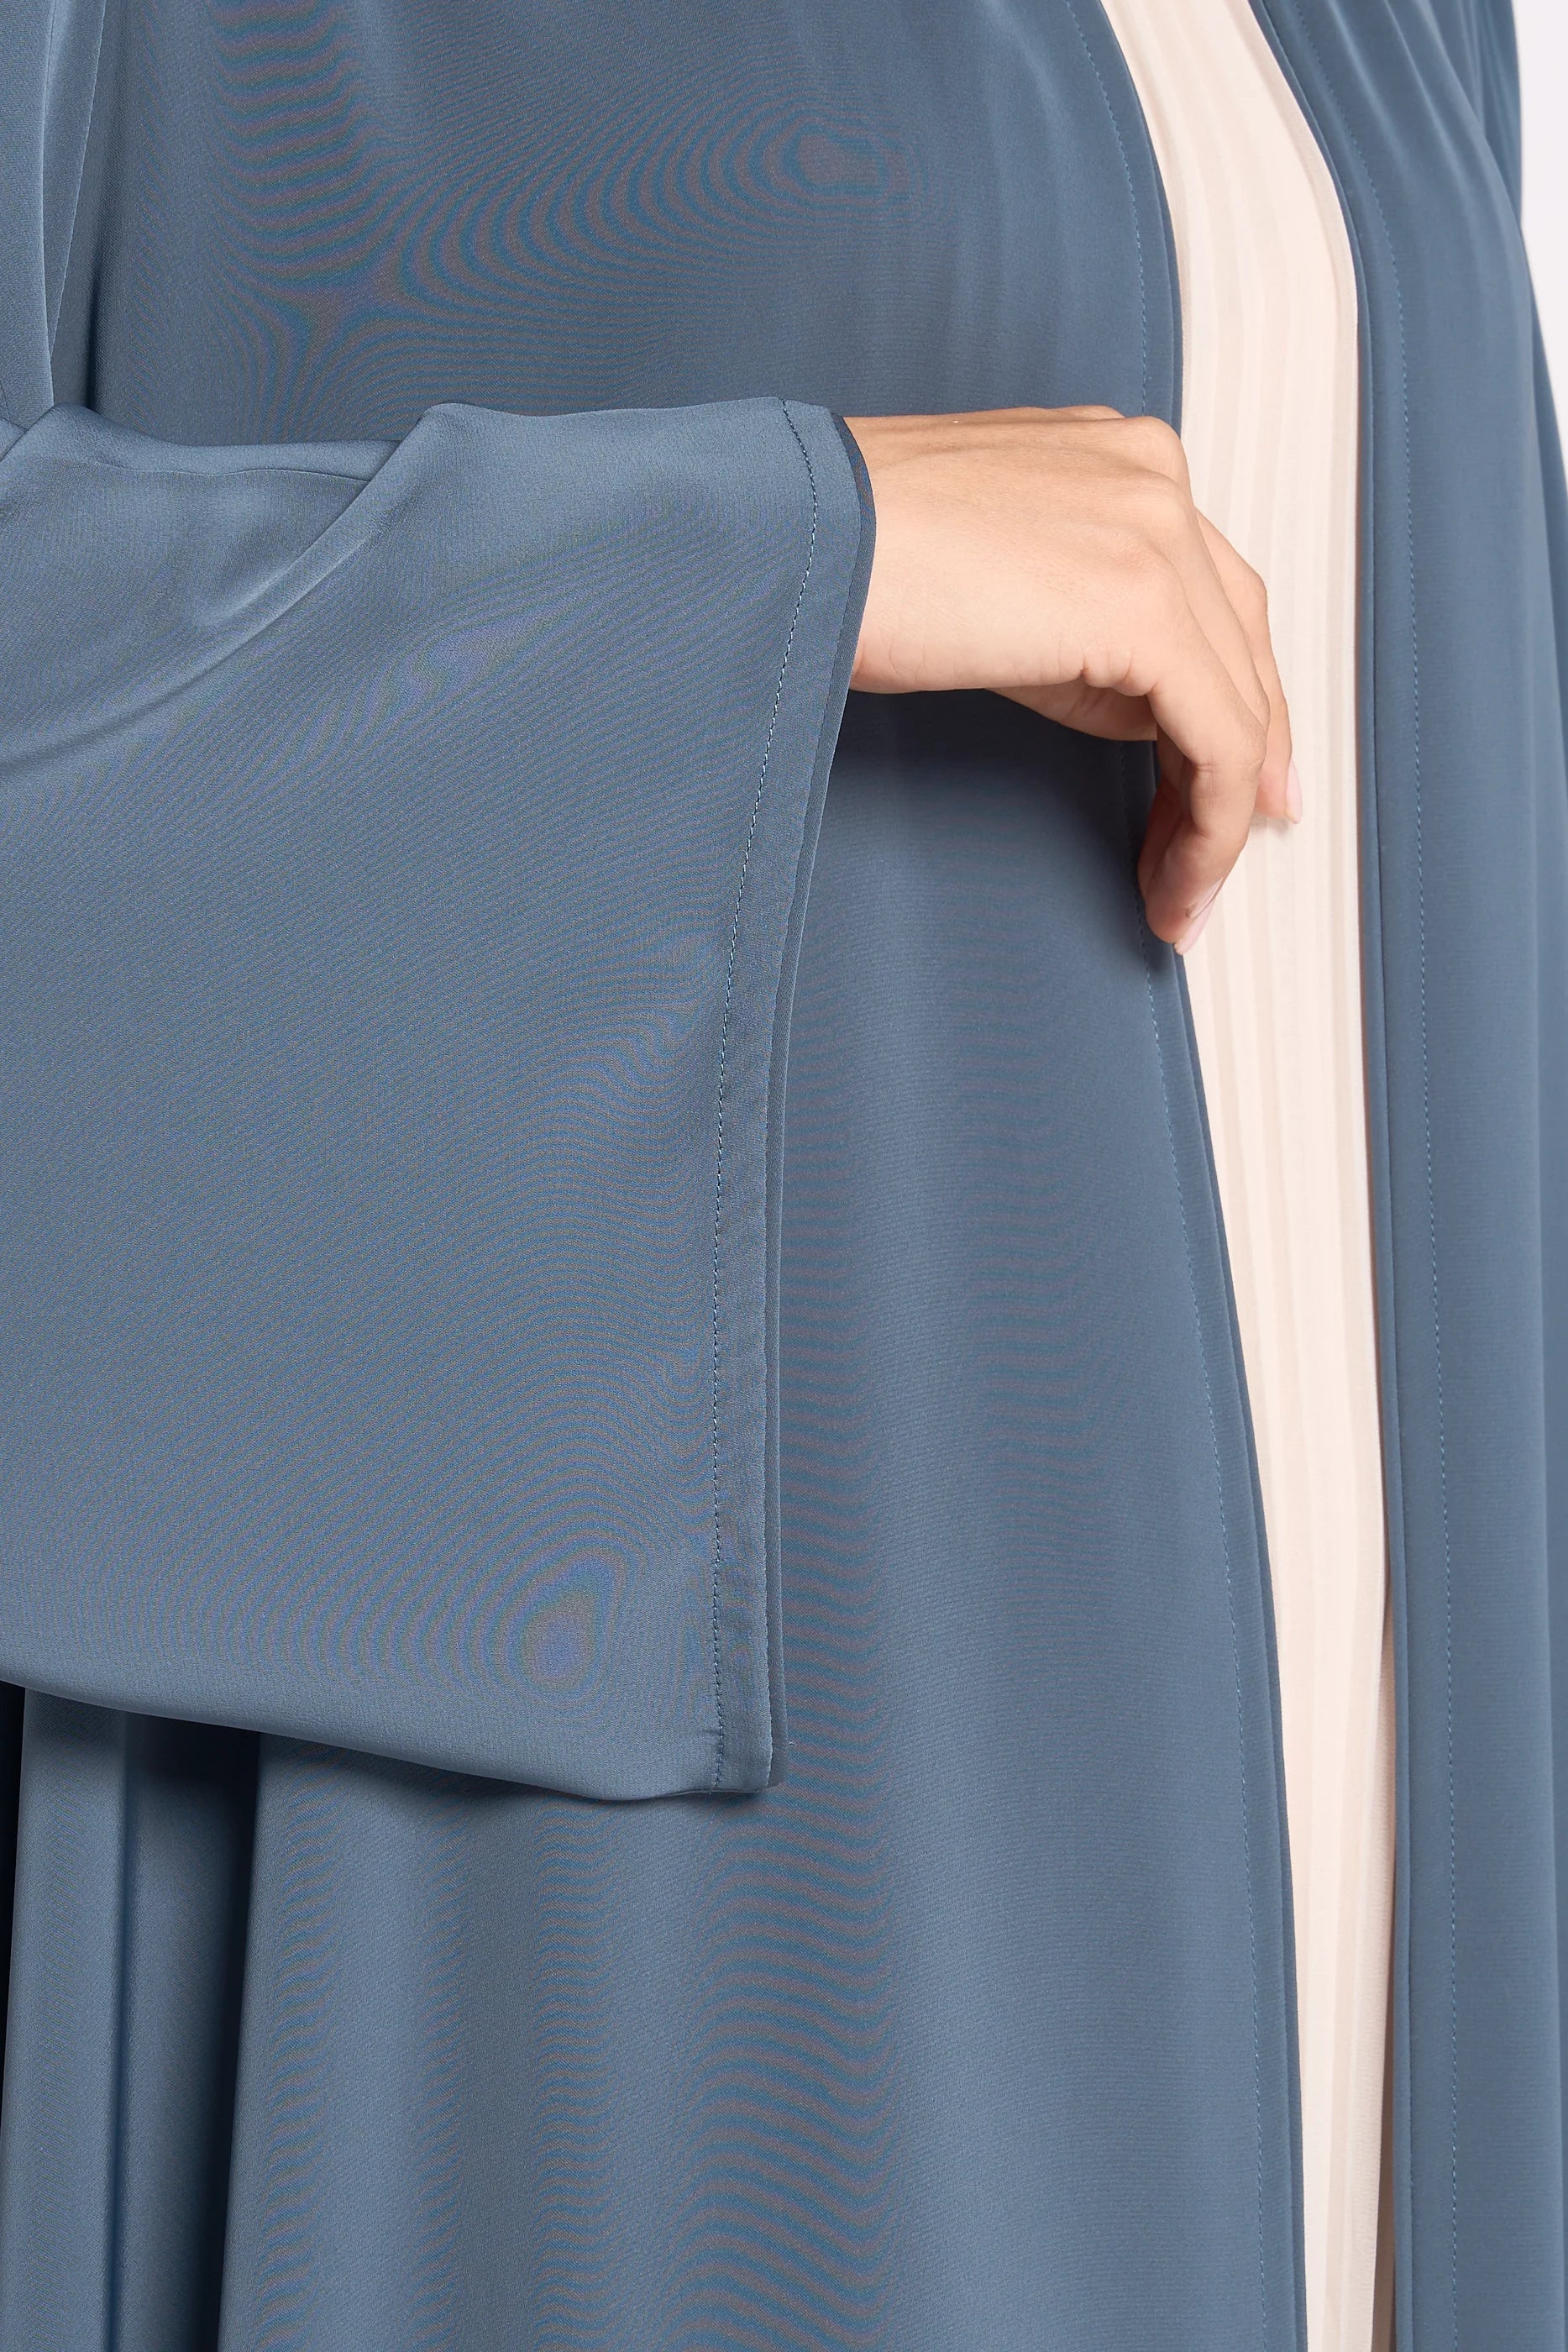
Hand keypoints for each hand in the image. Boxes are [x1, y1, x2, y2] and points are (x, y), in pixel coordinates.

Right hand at [841, 406, 1296, 950]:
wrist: (790, 536)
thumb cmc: (849, 559)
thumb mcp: (998, 585)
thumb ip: (1081, 626)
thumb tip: (1141, 715)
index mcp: (1121, 460)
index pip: (1215, 596)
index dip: (1234, 704)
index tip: (1229, 789)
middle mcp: (1153, 478)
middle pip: (1244, 644)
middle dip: (1244, 766)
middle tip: (1216, 856)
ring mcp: (1156, 534)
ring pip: (1240, 702)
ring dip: (1220, 819)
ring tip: (1182, 895)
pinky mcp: (1142, 605)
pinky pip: (1218, 740)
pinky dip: (1209, 826)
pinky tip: (1175, 880)